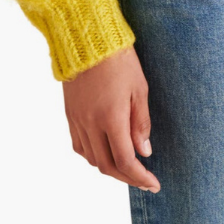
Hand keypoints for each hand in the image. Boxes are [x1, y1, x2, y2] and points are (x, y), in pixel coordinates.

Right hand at [63, 45, 159, 191]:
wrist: (88, 39)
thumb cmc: (120, 60)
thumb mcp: (140, 89)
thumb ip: (141, 123)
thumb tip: (144, 153)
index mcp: (111, 118)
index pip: (125, 161)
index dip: (140, 177)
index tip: (153, 184)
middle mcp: (91, 124)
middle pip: (107, 166)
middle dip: (127, 178)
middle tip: (144, 181)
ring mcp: (77, 121)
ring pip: (91, 159)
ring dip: (110, 169)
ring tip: (128, 168)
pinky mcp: (70, 115)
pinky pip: (79, 146)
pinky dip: (93, 156)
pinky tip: (105, 152)